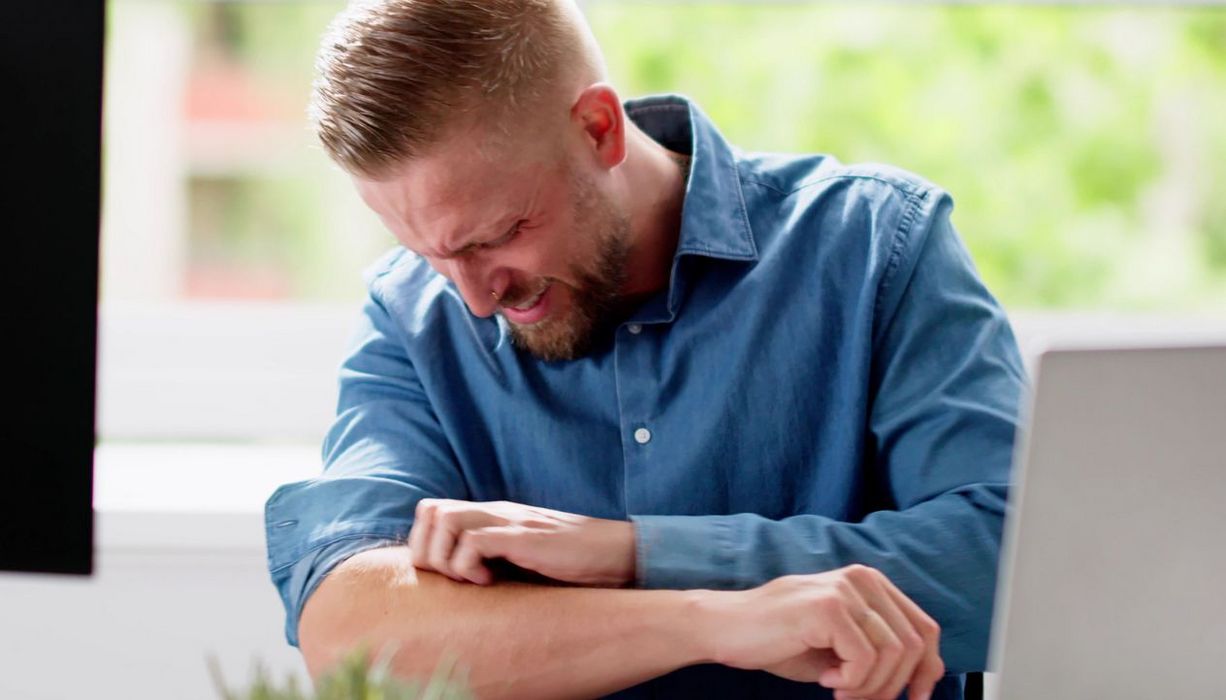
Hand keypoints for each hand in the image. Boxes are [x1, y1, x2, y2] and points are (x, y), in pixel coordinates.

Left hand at [406, 498, 635, 586]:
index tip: (444, 575)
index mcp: (490, 515)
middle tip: (450, 579)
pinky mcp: (522, 537)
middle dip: (427, 550)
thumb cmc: (569, 563)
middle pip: (430, 510)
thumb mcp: (521, 557)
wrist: (613, 554)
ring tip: (470, 579)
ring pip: (445, 519)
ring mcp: (508, 521)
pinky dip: (469, 565)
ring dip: (446, 556)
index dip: (424, 543)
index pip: (431, 510)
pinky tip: (490, 582)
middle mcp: (494, 512)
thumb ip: (492, 558)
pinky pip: (474, 541)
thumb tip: (457, 583)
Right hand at [699, 564, 943, 699]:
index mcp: (869, 583)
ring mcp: (845, 589)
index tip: (916, 699)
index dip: (928, 669)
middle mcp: (862, 579)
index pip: (924, 628)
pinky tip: (824, 678)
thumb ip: (878, 649)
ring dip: (869, 686)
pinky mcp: (827, 607)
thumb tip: (922, 679)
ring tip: (837, 688)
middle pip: (914, 644)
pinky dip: (850, 681)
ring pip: (892, 654)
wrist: (726, 629)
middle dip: (892, 685)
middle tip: (857, 699)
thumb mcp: (840, 644)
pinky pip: (864, 659)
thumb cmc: (779, 640)